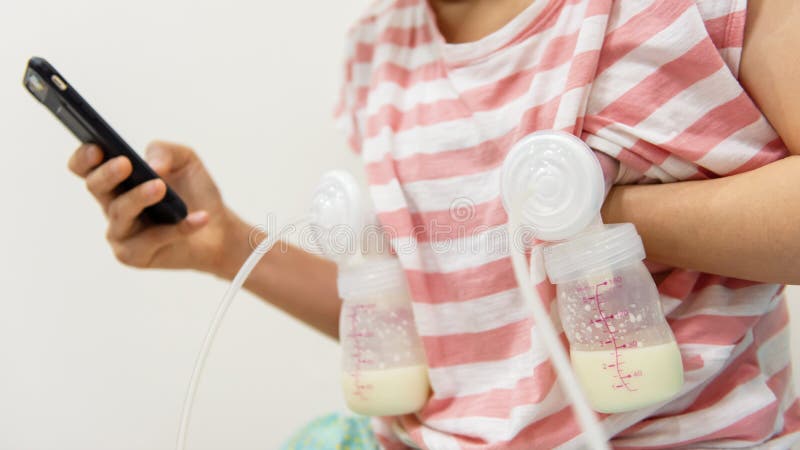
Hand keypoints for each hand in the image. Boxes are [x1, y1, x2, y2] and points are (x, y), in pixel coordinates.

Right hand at [68, 140, 246, 275]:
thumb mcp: (185, 161)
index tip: (97, 148)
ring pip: (120, 213)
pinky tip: (200, 217)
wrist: (219, 228)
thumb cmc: (194, 192)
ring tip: (161, 187)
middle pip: (95, 187)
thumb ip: (166, 152)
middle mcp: (111, 206)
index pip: (85, 167)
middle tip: (125, 164)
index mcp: (116, 180)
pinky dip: (178, 228)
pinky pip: (152, 240)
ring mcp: (120, 233)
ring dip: (139, 198)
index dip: (84, 157)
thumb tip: (152, 166)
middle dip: (107, 174)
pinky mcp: (135, 256)